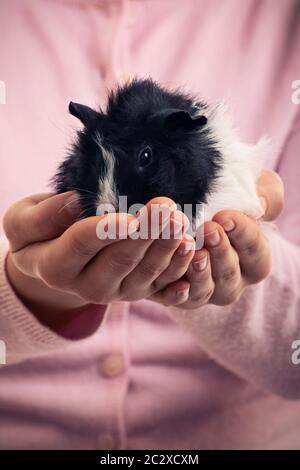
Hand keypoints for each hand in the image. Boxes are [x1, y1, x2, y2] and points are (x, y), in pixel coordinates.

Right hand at [4, 192, 194, 328]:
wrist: (55, 259)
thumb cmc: (38, 234)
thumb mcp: (22, 221)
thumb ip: (42, 216)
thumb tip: (76, 202)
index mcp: (56, 267)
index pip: (82, 245)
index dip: (106, 231)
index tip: (129, 217)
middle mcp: (88, 286)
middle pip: (121, 259)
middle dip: (146, 234)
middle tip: (166, 209)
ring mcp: (117, 291)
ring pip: (146, 272)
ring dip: (167, 248)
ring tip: (182, 223)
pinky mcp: (139, 291)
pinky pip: (162, 285)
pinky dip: (179, 270)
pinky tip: (192, 254)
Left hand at [150, 169, 283, 308]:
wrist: (187, 204)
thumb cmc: (228, 195)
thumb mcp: (255, 188)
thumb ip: (267, 195)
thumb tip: (262, 206)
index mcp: (254, 259)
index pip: (256, 251)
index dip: (243, 235)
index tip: (224, 216)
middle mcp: (232, 280)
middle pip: (231, 275)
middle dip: (221, 252)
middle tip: (208, 229)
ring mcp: (205, 290)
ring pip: (206, 291)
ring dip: (200, 273)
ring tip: (192, 251)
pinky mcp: (179, 295)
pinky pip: (179, 300)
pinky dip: (177, 293)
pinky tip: (175, 280)